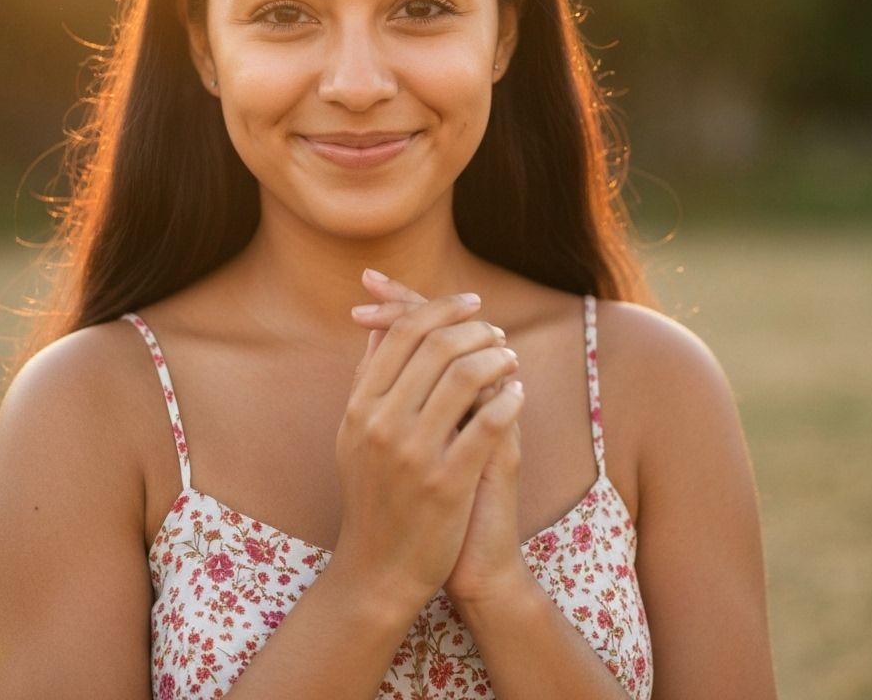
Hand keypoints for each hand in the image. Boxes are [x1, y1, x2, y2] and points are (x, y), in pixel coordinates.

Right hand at [350, 270, 528, 609]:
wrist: (378, 569)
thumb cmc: (372, 493)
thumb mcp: (354, 433)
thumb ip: (368, 377)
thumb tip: (382, 325)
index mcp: (359, 406)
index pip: (402, 333)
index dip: (441, 308)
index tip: (471, 303)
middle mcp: (382, 424)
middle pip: (436, 346)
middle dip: (475, 328)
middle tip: (496, 330)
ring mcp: (414, 453)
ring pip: (465, 376)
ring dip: (496, 357)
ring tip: (509, 357)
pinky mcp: (447, 483)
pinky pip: (488, 424)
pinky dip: (508, 400)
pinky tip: (517, 394)